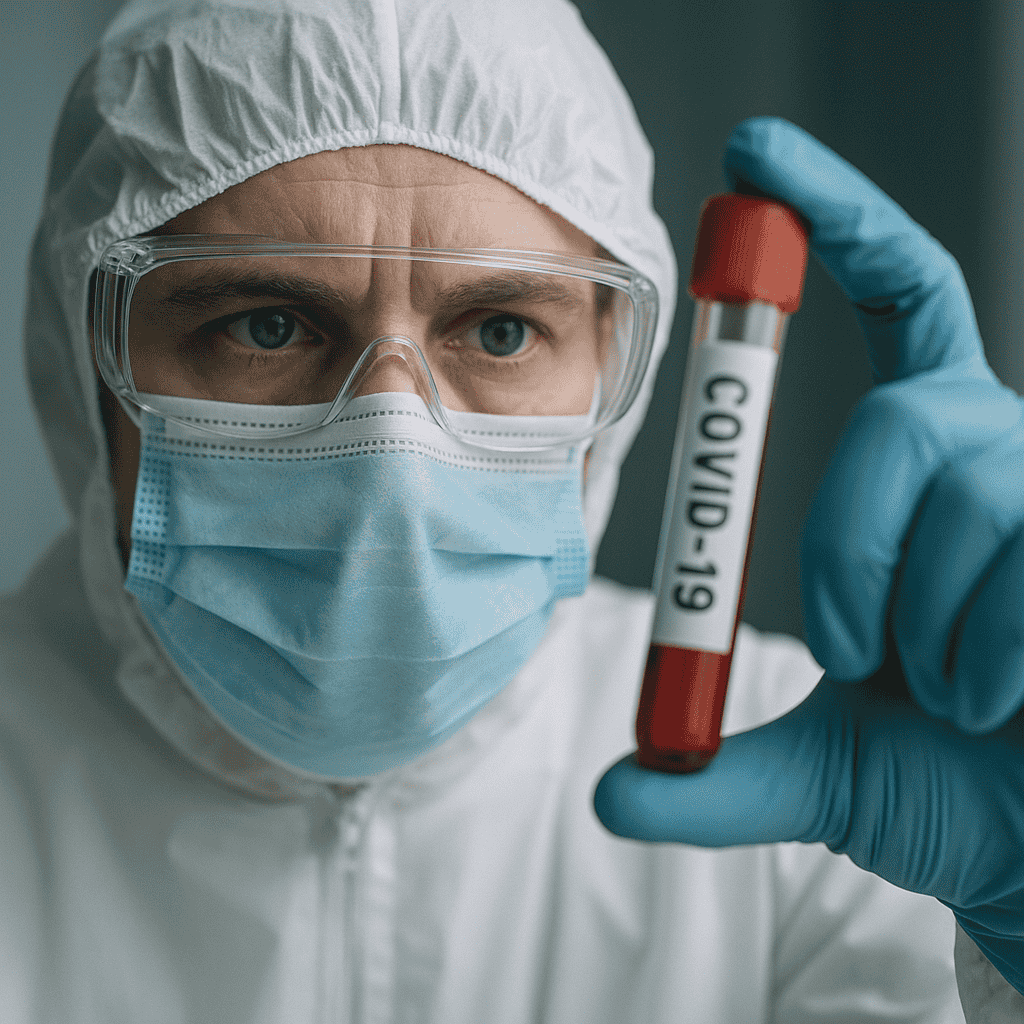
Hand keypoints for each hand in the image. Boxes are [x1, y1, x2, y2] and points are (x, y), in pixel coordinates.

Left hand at [594, 117, 1023, 993]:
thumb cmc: (947, 793)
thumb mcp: (811, 777)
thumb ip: (713, 775)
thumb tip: (609, 793)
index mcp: (930, 466)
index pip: (902, 297)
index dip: (841, 218)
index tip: (760, 155)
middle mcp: (1006, 453)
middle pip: (907, 419)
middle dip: (852, 550)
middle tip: (861, 655)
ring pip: (975, 502)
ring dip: (930, 633)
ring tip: (952, 696)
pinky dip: (986, 666)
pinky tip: (1007, 704)